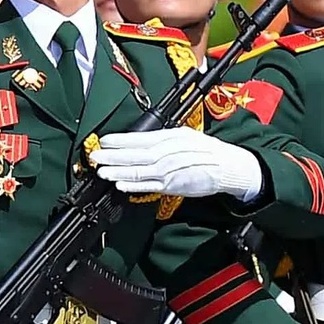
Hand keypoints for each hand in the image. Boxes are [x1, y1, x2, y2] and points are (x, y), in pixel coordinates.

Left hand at [90, 129, 262, 201]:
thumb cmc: (205, 151)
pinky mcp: (174, 186)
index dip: (121, 140)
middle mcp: (169, 152)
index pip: (140, 138)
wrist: (228, 166)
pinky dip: (134, 185)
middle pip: (136, 154)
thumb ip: (161, 140)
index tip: (104, 141)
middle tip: (95, 157)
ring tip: (102, 172)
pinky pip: (150, 186)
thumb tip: (137, 142)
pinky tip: (120, 184)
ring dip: (119, 171)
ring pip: (140, 170)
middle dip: (113, 156)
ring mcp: (171, 170)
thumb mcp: (183, 137)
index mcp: (170, 137)